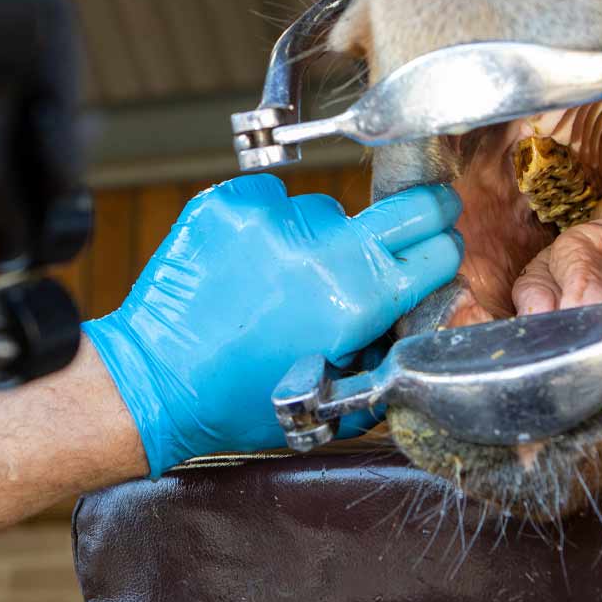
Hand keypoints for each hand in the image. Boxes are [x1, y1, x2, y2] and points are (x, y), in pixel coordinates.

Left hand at [83, 175, 462, 475]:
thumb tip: (419, 316)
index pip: (438, 252)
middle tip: (424, 217)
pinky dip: (268, 224)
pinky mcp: (230, 203)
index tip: (438, 251)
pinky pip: (272, 199)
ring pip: (326, 209)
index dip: (443, 252)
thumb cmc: (243, 400)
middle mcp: (322, 250)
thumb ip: (387, 356)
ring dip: (319, 236)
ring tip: (284, 276)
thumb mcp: (336, 402)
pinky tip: (249, 260)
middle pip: (408, 209)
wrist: (158, 379)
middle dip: (425, 212)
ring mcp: (273, 220)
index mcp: (358, 300)